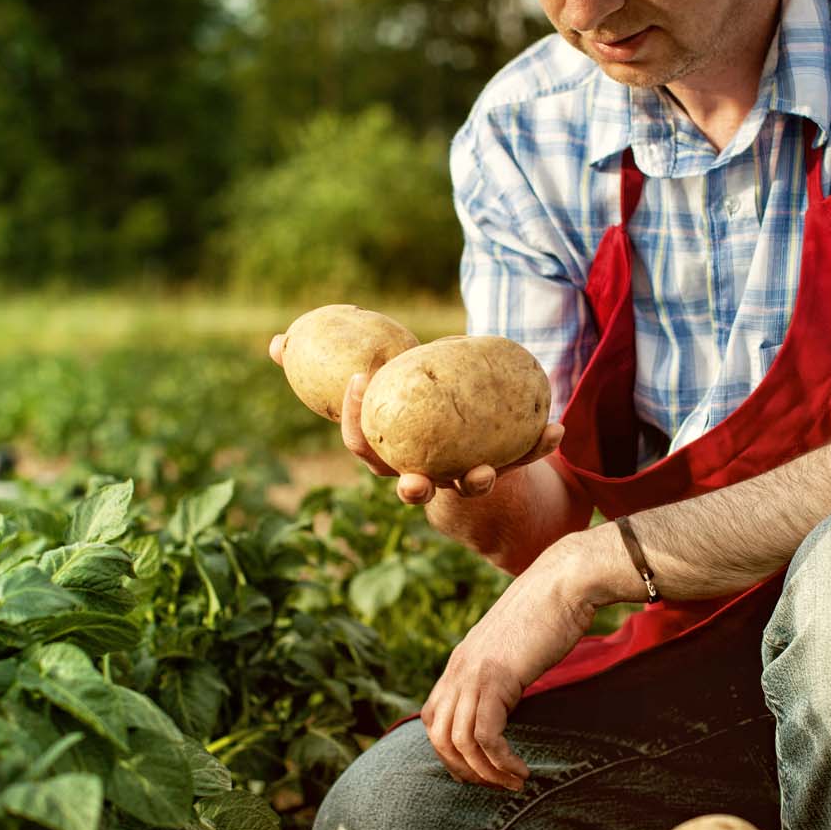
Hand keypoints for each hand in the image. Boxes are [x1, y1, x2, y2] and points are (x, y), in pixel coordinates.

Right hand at [269, 332, 564, 504]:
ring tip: (482, 471)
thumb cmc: (406, 412)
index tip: (360, 379)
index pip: (362, 444)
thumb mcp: (374, 390)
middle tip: (411, 481)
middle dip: (409, 486)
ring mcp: (461, 478)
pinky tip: (556, 427)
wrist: (463, 452)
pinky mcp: (500, 471)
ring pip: (466, 487)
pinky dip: (537, 446)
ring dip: (475, 480)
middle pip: (409, 487)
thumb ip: (326, 369)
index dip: (356, 416)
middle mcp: (422, 474)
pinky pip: (520, 460)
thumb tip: (274, 342)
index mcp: (388, 453)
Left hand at [418, 546, 597, 789]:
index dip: (448, 751)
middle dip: (464, 770)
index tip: (479, 768)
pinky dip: (501, 761)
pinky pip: (485, 736)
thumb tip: (509, 696)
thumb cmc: (550, 612)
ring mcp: (473, 673)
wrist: (564, 582)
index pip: (432, 718)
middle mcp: (457, 668)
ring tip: (513, 782)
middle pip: (438, 736)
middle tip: (496, 784)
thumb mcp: (514, 647)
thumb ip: (502, 671)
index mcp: (460, 661)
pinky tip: (522, 770)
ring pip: (459, 742)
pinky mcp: (496, 679)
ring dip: (486, 772)